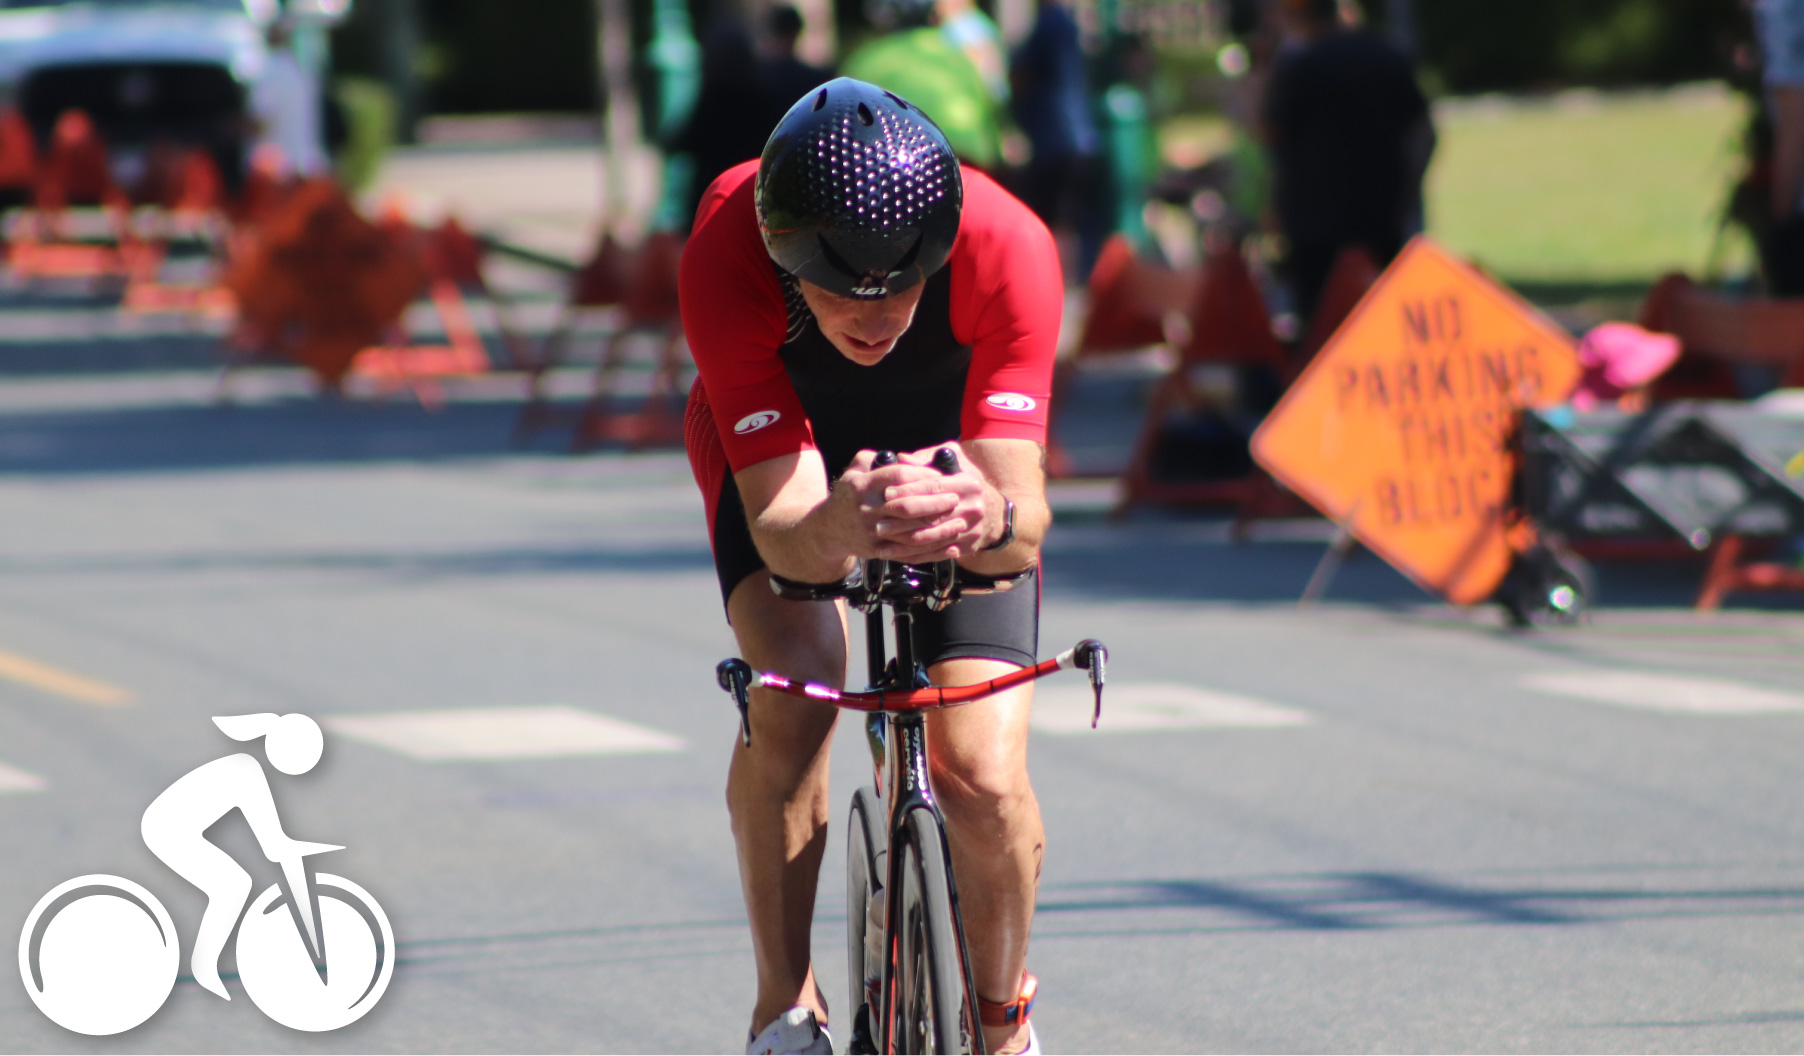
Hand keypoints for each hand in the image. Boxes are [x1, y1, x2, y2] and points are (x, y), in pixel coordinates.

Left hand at [845, 443, 992, 562]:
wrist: (995, 514)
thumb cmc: (968, 484)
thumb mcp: (956, 462)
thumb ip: (928, 458)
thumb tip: (901, 458)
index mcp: (968, 484)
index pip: (933, 487)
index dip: (908, 490)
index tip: (886, 493)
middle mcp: (972, 508)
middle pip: (930, 516)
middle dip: (900, 521)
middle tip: (877, 522)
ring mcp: (970, 530)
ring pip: (930, 539)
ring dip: (903, 542)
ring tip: (881, 541)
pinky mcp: (966, 547)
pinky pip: (936, 554)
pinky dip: (914, 555)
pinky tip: (896, 554)